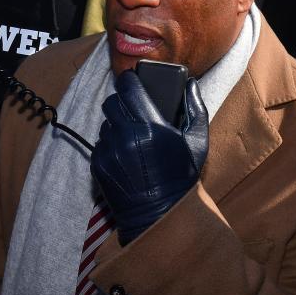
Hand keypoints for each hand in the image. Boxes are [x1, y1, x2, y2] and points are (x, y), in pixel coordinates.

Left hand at [92, 70, 208, 244]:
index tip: (132, 81)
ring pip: (105, 123)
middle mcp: (126, 135)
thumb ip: (195, 107)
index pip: (128, 87)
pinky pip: (99, 143)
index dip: (129, 80)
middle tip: (133, 110)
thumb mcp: (197, 142)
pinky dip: (110, 144)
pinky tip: (125, 155)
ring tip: (131, 137)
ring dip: (116, 125)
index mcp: (151, 126)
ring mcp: (109, 151)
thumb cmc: (181, 176)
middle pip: (112, 101)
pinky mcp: (98, 164)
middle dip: (122, 102)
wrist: (160, 214)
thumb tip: (190, 83)